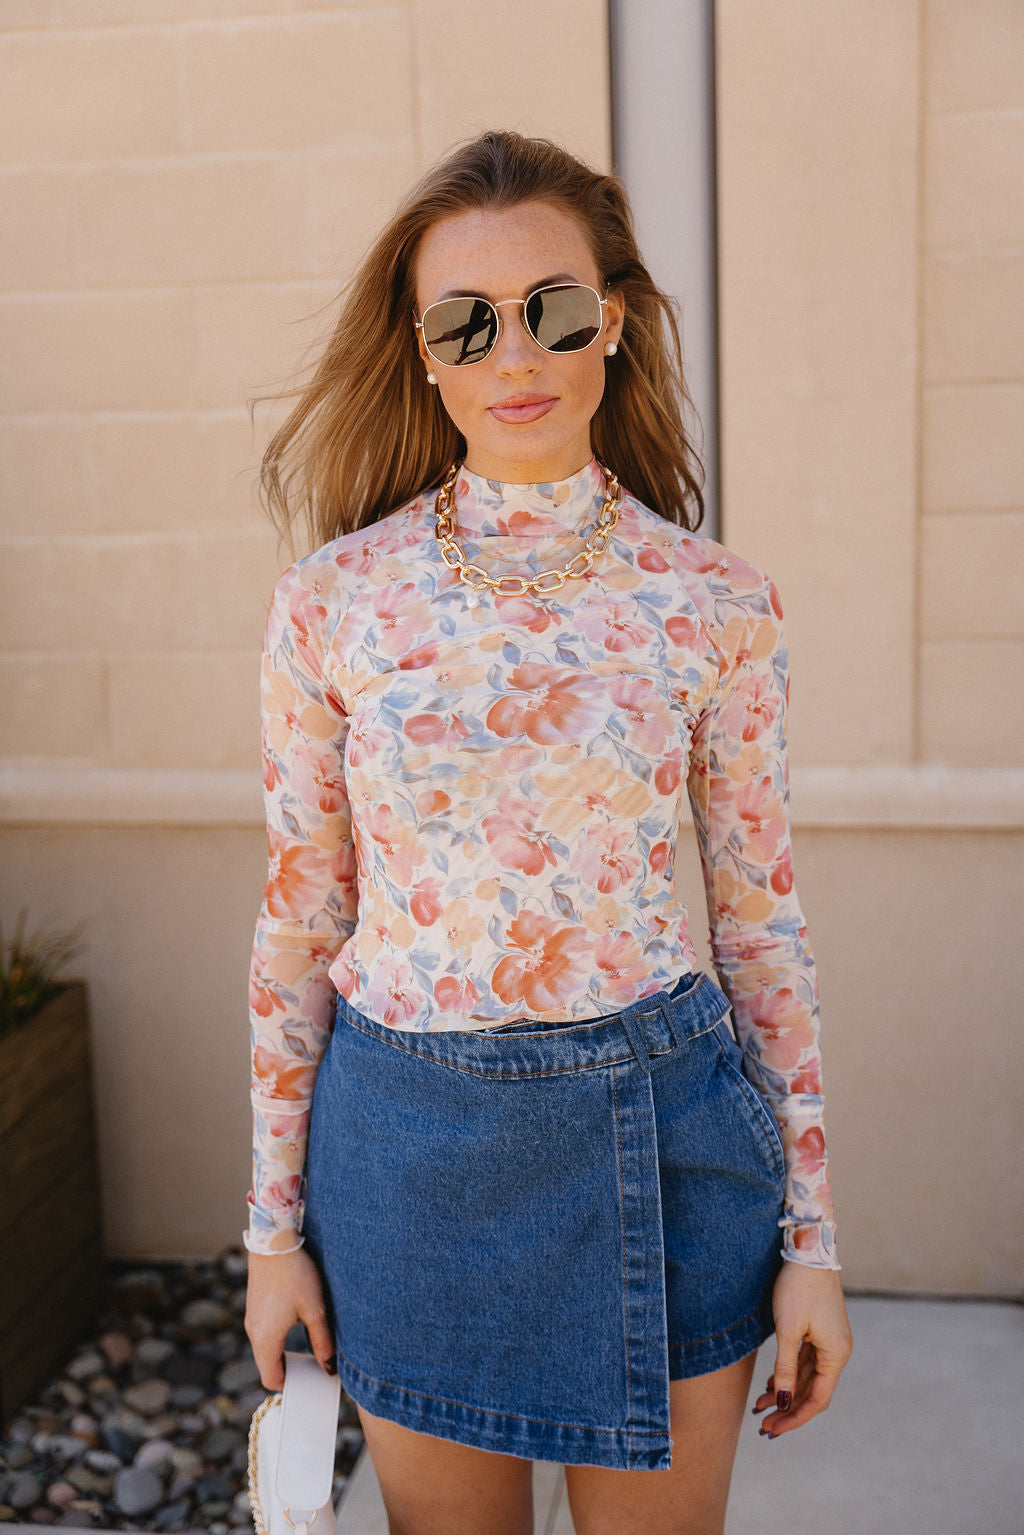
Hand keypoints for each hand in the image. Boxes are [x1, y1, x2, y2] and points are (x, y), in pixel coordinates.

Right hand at [244, 1246, 336, 1389]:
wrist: (273, 1241)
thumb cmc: (296, 1274)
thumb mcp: (315, 1309)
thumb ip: (322, 1341)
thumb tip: (329, 1367)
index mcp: (266, 1339)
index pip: (271, 1378)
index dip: (288, 1386)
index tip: (306, 1384)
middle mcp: (253, 1332)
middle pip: (266, 1365)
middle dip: (286, 1371)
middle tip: (310, 1369)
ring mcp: (251, 1318)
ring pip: (263, 1349)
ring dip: (281, 1354)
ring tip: (306, 1347)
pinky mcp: (253, 1306)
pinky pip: (262, 1333)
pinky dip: (275, 1339)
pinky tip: (294, 1324)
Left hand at [752, 1261, 852, 1437]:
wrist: (808, 1249)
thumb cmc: (798, 1288)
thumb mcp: (787, 1330)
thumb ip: (786, 1368)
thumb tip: (784, 1401)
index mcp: (836, 1354)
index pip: (818, 1399)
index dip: (795, 1417)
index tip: (773, 1429)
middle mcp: (837, 1351)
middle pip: (813, 1391)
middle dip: (788, 1408)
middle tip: (763, 1425)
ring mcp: (830, 1341)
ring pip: (808, 1377)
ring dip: (787, 1392)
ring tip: (760, 1406)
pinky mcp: (820, 1331)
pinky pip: (806, 1361)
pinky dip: (790, 1374)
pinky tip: (772, 1384)